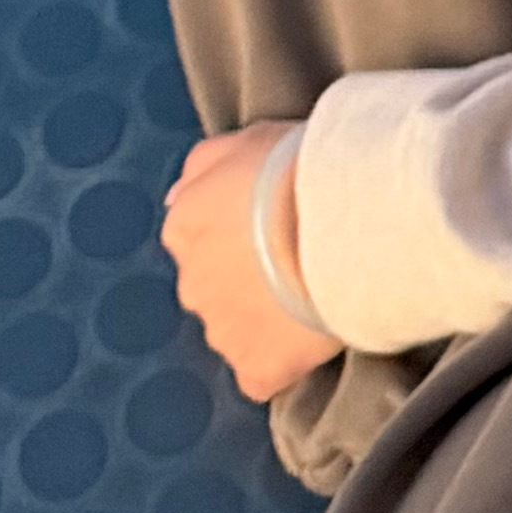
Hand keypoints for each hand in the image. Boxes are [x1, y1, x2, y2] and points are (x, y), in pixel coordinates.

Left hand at [162, 123, 325, 404]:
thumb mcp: (245, 140)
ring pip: (238, 331)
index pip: (200, 237)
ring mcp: (221, 334)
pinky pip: (264, 372)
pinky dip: (284, 361)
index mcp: (184, 228)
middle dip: (246, 279)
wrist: (337, 226)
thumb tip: (174, 199)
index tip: (277, 225)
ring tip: (311, 294)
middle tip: (297, 258)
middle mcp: (191, 285)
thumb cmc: (296, 171)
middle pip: (216, 287)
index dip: (241, 233)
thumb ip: (202, 168)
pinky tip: (312, 334)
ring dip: (265, 320)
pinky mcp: (255, 372)